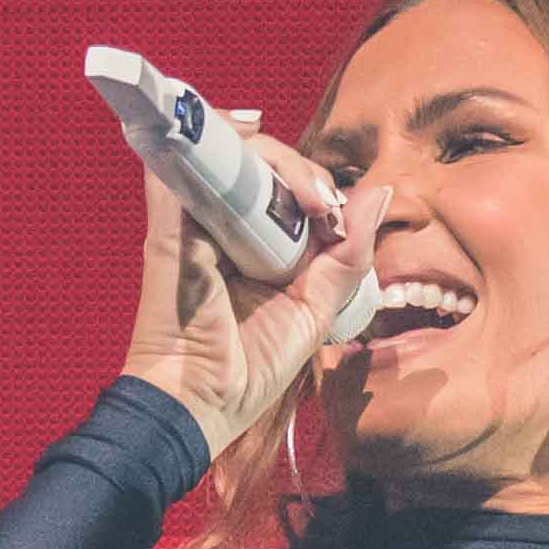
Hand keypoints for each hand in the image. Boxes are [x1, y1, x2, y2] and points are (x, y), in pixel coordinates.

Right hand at [114, 106, 367, 455]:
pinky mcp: (170, 231)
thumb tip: (379, 193)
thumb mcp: (316, 308)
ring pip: (229, 156)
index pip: (288, 189)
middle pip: (261, 165)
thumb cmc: (251, 369)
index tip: (337, 216)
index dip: (316, 186)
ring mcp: (194, 225)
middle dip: (301, 171)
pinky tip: (243, 143)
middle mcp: (225, 229)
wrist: (200, 405)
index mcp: (260, 247)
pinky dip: (206, 143)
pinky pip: (178, 171)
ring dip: (270, 156)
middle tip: (323, 203)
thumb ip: (349, 254)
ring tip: (303, 192)